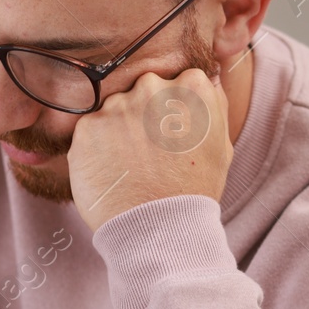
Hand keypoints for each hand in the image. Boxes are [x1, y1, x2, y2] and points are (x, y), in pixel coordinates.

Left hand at [67, 67, 232, 232]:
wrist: (159, 229)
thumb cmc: (194, 190)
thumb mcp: (221, 144)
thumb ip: (212, 105)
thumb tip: (204, 80)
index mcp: (192, 86)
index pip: (176, 82)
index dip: (173, 111)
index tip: (172, 135)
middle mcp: (152, 87)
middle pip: (143, 90)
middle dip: (143, 114)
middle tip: (148, 153)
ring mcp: (117, 106)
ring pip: (114, 110)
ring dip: (117, 131)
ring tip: (130, 167)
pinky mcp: (87, 127)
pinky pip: (90, 131)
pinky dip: (96, 150)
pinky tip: (112, 172)